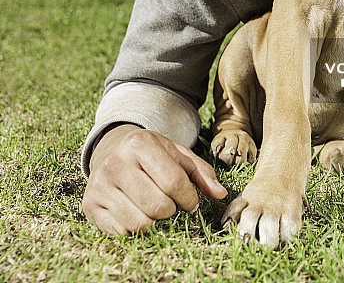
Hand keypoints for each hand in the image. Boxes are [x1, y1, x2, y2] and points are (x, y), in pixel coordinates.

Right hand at [82, 124, 226, 234]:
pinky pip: (122, 232)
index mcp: (139, 144)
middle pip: (158, 206)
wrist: (111, 148)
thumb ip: (201, 172)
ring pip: (140, 223)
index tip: (190, 201)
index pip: (174, 182)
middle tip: (170, 203)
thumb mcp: (176, 153)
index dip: (189, 198)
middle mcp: (116, 162)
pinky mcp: (90, 205)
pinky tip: (136, 211)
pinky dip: (135, 228)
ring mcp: (100, 185)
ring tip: (153, 206)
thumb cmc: (150, 154)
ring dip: (154, 221)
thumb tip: (220, 193)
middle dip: (171, 210)